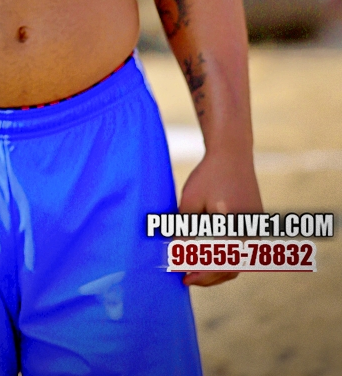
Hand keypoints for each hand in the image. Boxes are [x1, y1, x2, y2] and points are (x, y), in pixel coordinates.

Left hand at [178, 149, 261, 287]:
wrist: (232, 154)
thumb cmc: (208, 175)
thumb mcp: (190, 202)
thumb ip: (184, 230)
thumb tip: (176, 255)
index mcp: (233, 228)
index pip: (218, 264)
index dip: (201, 275)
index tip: (184, 277)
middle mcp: (249, 233)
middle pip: (231, 269)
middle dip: (208, 277)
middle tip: (187, 278)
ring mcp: (255, 230)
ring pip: (237, 262)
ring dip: (217, 269)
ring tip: (194, 268)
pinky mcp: (255, 226)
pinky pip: (241, 250)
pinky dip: (225, 257)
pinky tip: (207, 255)